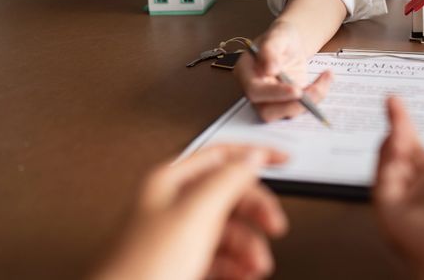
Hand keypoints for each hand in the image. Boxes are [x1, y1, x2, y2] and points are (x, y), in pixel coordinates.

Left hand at [95, 145, 288, 279]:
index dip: (254, 154)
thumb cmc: (140, 271)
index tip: (283, 159)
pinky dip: (237, 266)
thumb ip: (227, 180)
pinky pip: (219, 258)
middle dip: (256, 212)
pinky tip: (243, 274)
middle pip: (229, 196)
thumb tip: (251, 157)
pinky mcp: (180, 267)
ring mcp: (175, 239)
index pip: (221, 155)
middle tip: (274, 225)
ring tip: (255, 265)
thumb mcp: (194, 216)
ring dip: (249, 247)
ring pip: (228, 231)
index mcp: (170, 183)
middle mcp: (172, 207)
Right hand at [234, 20, 332, 120]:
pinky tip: (326, 78)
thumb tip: (269, 69)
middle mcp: (256, 90)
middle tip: (316, 91)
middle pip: (267, 111)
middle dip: (293, 105)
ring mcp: (271, 100)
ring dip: (309, 101)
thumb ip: (270, 50)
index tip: (296, 90)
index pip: (255, 90)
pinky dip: (316, 96)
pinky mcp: (287, 103)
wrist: (291, 44)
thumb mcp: (278, 35)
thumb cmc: (281, 37)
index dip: (274, 93)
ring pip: (286, 114)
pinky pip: (301, 108)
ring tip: (325, 78)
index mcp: (246, 72)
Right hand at [374, 97, 423, 279]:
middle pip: (413, 156)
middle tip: (394, 104)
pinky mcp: (393, 213)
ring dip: (393, 136)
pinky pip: (382, 181)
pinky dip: (384, 157)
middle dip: (402, 127)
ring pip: (394, 165)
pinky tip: (391, 136)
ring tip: (394, 108)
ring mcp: (415, 204)